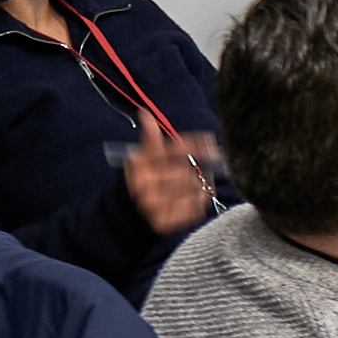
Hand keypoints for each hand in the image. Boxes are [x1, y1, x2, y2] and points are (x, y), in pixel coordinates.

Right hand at [119, 126, 218, 242]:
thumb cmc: (143, 179)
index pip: (173, 150)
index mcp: (138, 165)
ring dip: (201, 184)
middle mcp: (144, 186)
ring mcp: (153, 207)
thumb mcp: (143, 158)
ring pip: (193, 189)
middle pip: (186, 172)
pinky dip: (199, 201)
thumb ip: (150, 138)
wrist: (128, 213)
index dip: (194, 144)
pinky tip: (194, 197)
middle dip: (197, 168)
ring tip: (198, 182)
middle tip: (203, 166)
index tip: (209, 140)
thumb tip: (145, 114)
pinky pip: (195, 208)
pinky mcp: (164, 223)